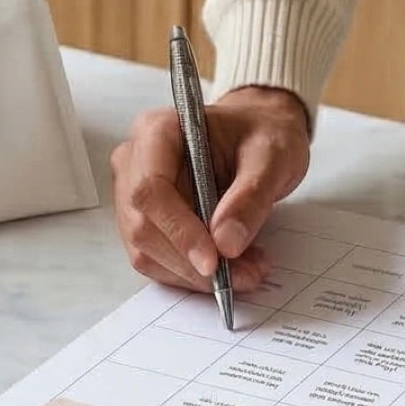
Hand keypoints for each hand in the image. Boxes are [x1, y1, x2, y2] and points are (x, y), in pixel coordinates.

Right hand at [111, 84, 312, 296]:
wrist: (258, 137)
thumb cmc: (261, 135)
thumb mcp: (271, 157)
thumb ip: (250, 197)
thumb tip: (225, 243)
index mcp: (157, 131)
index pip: (151, 188)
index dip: (179, 230)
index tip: (214, 261)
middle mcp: (135, 161)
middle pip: (143, 225)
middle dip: (192, 261)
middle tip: (246, 273)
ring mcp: (133, 193)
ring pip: (147, 251)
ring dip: (195, 274)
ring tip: (247, 269)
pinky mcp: (144, 221)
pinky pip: (156, 260)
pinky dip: (192, 275)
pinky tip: (230, 267)